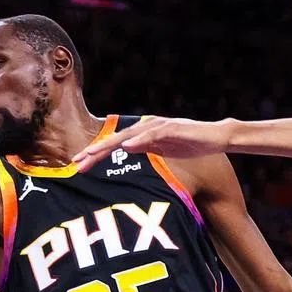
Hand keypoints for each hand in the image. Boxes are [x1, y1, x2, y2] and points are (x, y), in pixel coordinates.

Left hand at [72, 116, 233, 170]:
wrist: (216, 137)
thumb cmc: (190, 144)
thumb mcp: (163, 149)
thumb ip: (145, 148)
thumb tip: (126, 149)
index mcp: (143, 134)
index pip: (115, 145)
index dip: (96, 154)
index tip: (78, 165)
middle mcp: (147, 127)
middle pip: (115, 140)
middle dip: (94, 151)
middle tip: (75, 163)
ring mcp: (159, 126)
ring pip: (128, 135)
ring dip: (109, 145)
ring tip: (91, 154)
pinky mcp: (172, 128)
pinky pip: (152, 134)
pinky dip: (139, 139)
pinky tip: (126, 145)